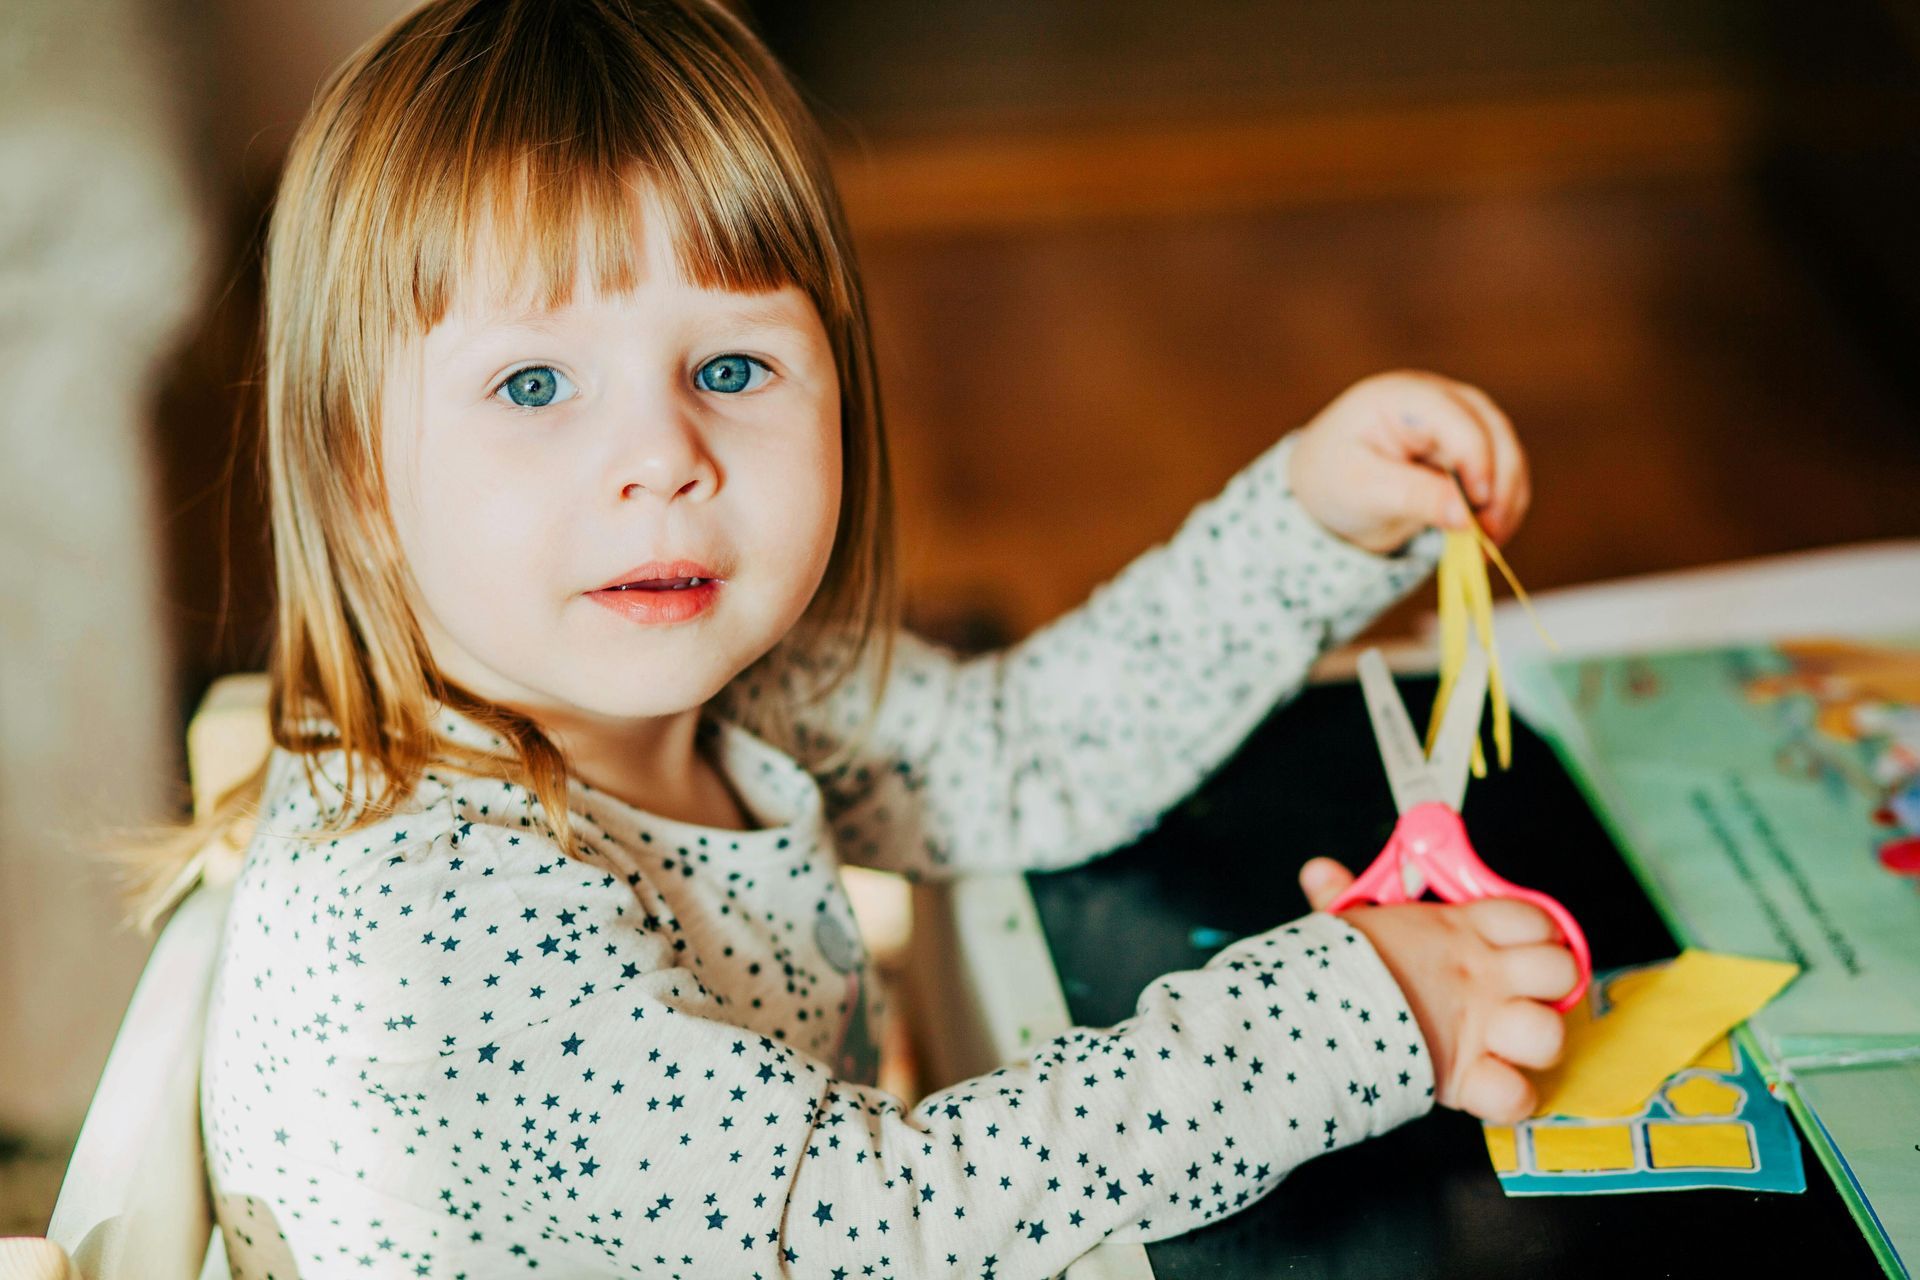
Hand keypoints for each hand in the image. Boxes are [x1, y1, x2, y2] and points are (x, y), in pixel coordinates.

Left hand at [1287, 371, 1529, 553]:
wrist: (1325, 488)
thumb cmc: (1333, 479)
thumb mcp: (1363, 489)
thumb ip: (1414, 496)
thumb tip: (1467, 517)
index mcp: (1405, 396)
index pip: (1458, 420)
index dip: (1476, 461)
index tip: (1474, 507)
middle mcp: (1442, 401)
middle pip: (1494, 434)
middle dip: (1498, 487)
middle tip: (1487, 537)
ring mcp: (1462, 424)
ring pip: (1508, 457)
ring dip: (1506, 503)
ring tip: (1486, 549)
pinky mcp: (1472, 454)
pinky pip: (1502, 479)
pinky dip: (1501, 510)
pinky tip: (1484, 544)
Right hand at [1299, 856, 1575, 1123]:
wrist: (1318, 1014)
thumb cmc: (1337, 964)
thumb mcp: (1345, 925)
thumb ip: (1344, 896)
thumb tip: (1319, 871)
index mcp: (1461, 932)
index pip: (1532, 916)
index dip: (1537, 929)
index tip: (1512, 945)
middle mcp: (1484, 979)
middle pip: (1559, 970)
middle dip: (1549, 982)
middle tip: (1516, 990)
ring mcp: (1483, 1030)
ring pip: (1549, 1033)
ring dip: (1535, 1038)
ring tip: (1503, 1037)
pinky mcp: (1471, 1080)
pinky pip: (1521, 1096)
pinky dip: (1512, 1097)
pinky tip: (1493, 1084)